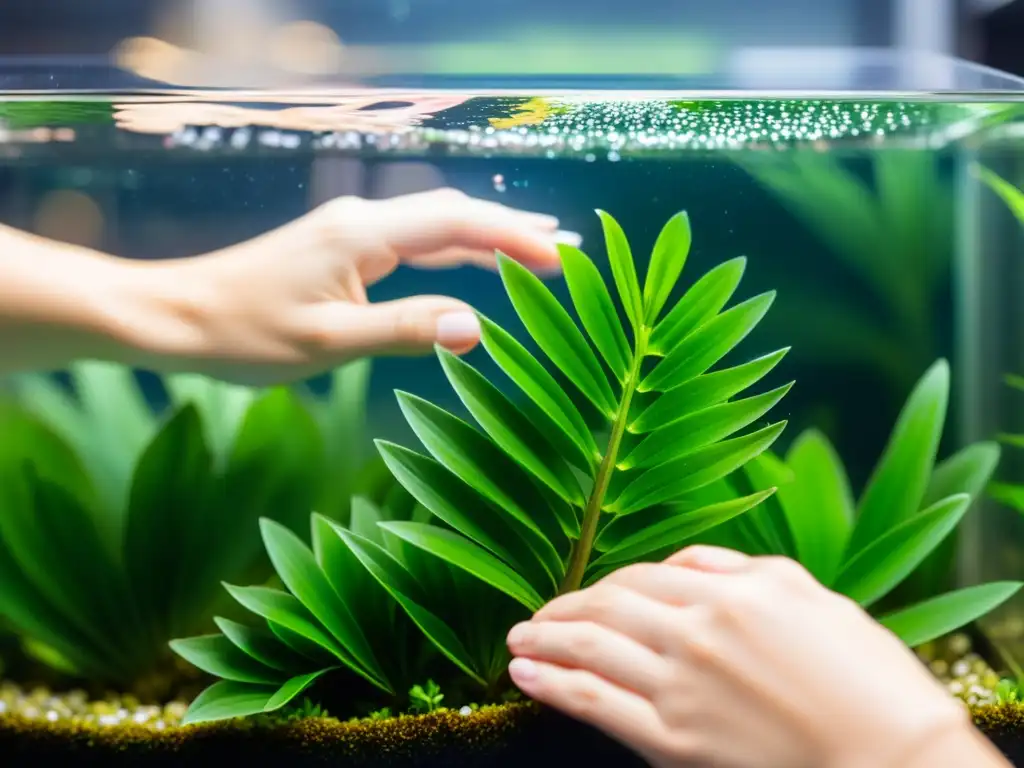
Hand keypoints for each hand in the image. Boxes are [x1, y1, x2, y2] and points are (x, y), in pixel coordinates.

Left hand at [117, 188, 574, 383]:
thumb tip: (475, 329)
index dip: (511, 238)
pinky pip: (410, 242)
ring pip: (433, 226)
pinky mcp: (341, 248)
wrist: (178, 316)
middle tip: (565, 251)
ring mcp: (350, 231)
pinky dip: (449, 251)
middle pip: (451, 214)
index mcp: (362, 235)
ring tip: (536, 251)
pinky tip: (472, 263)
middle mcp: (360, 221)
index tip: (559, 258)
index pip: (455, 225)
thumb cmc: (245, 334)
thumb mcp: (329, 341)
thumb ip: (405, 329)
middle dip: (510, 230)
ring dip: (484, 238)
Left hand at [505, 546, 982, 767]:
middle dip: (561, 609)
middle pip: (605, 607)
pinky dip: (551, 684)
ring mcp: (679, 686)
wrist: (897, 761)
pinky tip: (526, 677)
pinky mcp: (672, 741)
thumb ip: (740, 570)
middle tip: (534, 618)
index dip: (602, 585)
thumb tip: (684, 565)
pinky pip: (593, 702)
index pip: (641, 579)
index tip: (581, 596)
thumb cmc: (864, 676)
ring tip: (518, 641)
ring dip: (542, 641)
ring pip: (588, 649)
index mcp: (729, 592)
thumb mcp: (809, 595)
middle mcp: (694, 631)